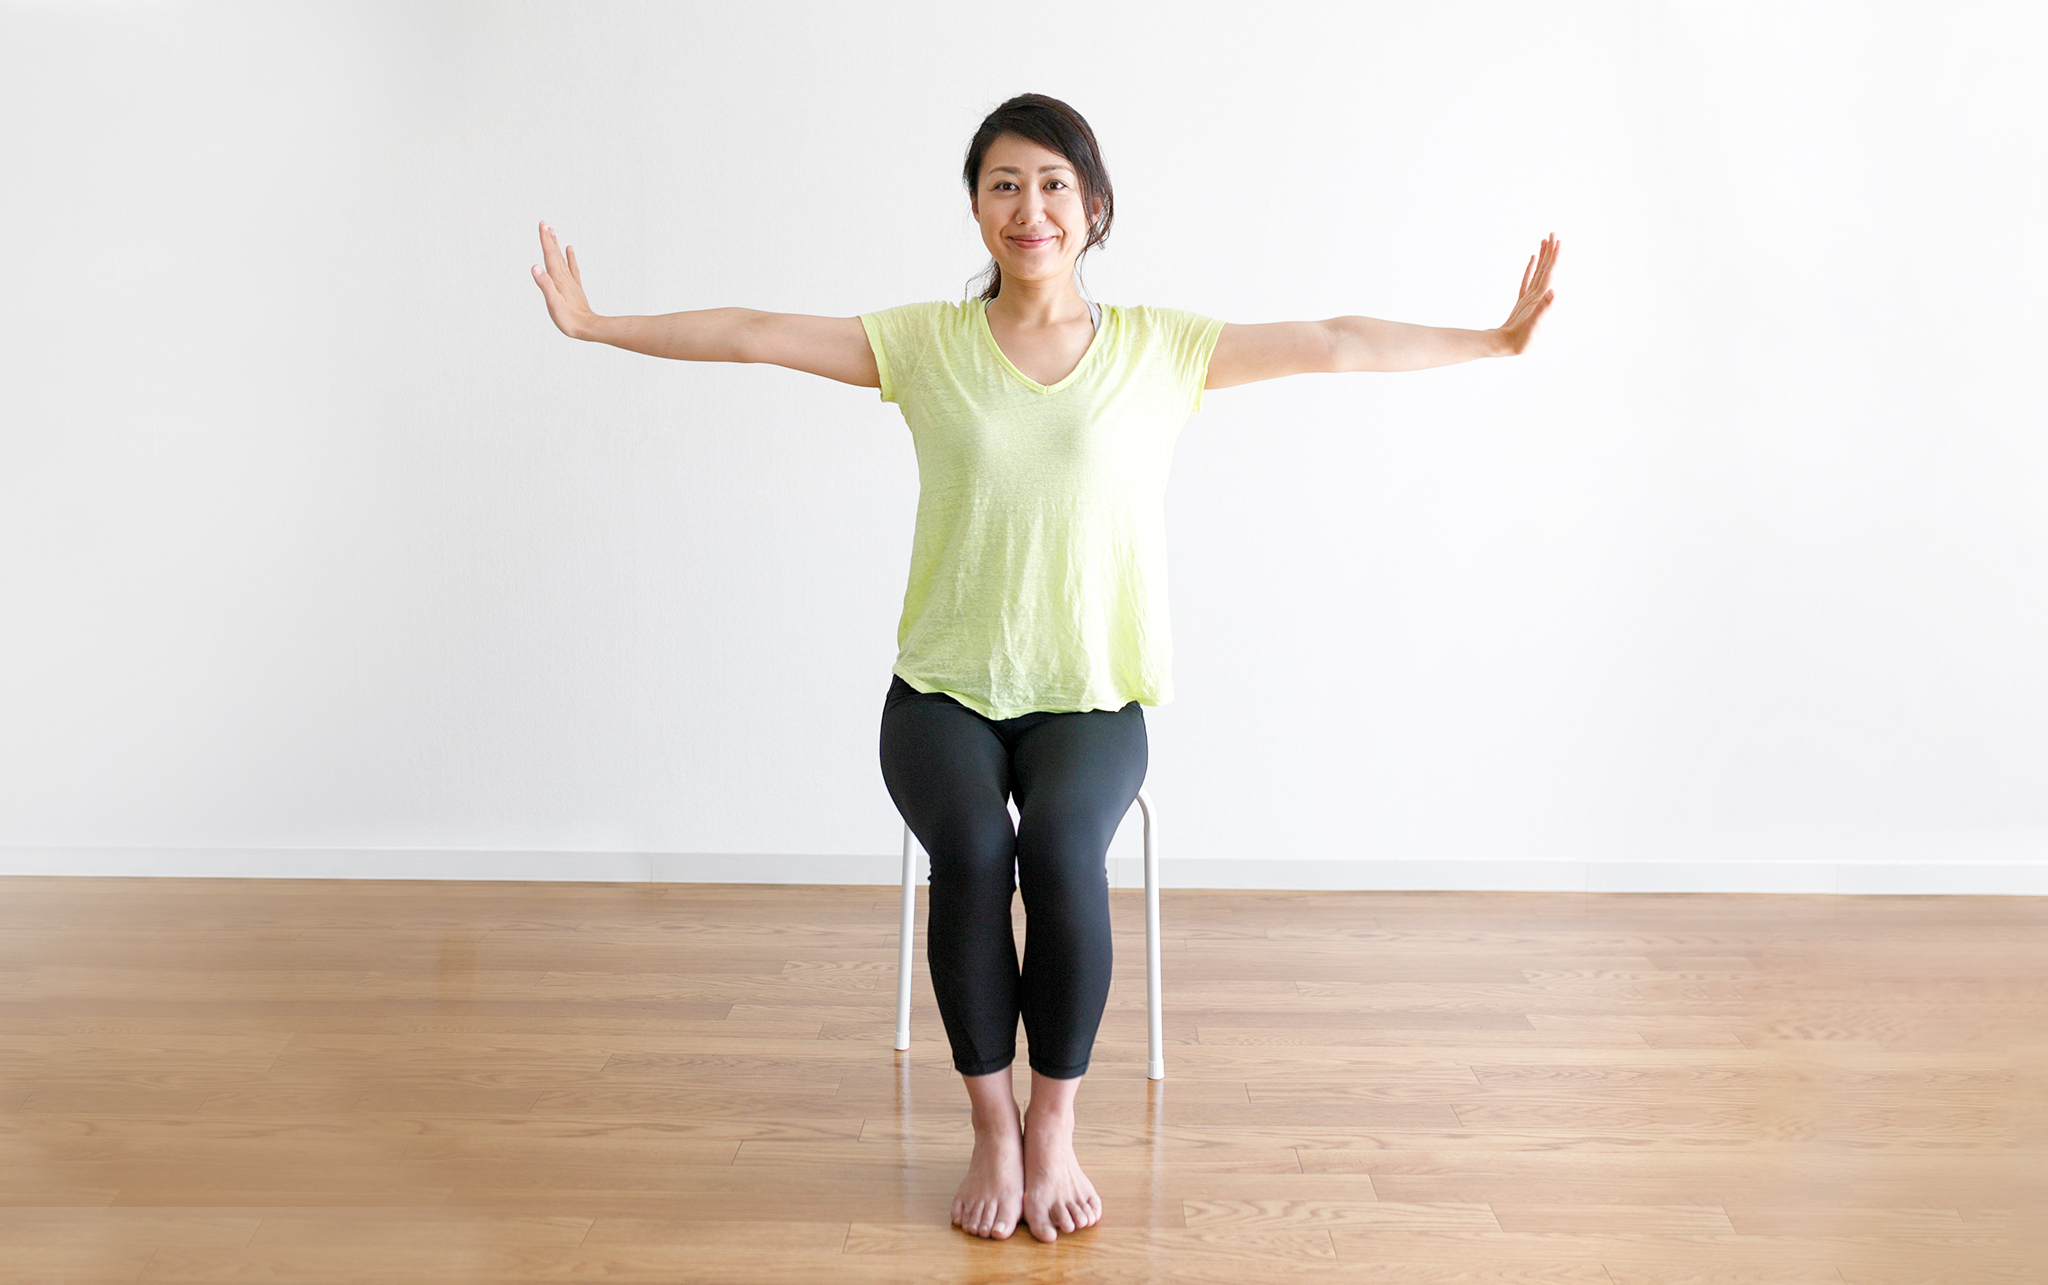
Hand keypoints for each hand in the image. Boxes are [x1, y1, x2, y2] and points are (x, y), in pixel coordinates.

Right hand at [531, 221, 598, 338]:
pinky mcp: (575, 287)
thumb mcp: (553, 302)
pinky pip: (572, 267)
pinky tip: (570, 250)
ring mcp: (570, 281)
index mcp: (557, 278)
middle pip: (555, 253)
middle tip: (544, 223)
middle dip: (549, 238)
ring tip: (553, 232)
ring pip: (562, 258)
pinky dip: (570, 257)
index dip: (544, 239)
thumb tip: (535, 267)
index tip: (542, 224)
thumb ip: (544, 284)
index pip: (549, 254)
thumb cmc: (569, 319)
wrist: (588, 328)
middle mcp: (564, 276)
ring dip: (556, 245)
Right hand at [1496, 234, 1558, 354]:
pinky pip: (1528, 280)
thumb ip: (1545, 308)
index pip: (1550, 272)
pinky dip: (1531, 268)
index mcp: (1543, 298)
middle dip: (1551, 251)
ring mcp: (1531, 297)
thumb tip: (1555, 291)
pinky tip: (1532, 258)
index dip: (1555, 257)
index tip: (1558, 241)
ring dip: (1543, 257)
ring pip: (1539, 272)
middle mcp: (1540, 295)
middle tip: (1552, 233)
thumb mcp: (1535, 325)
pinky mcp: (1523, 301)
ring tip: (1544, 241)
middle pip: (1547, 268)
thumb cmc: (1524, 339)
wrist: (1508, 346)